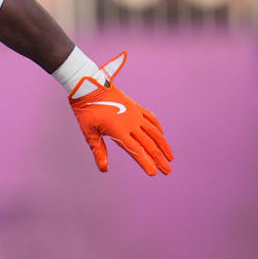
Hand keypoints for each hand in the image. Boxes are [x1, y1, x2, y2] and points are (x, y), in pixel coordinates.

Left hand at [69, 52, 173, 175]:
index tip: (154, 173)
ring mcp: (136, 114)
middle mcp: (131, 123)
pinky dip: (158, 129)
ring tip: (171, 157)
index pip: (136, 150)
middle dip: (159, 159)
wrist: (90, 86)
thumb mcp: (88, 132)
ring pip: (154, 132)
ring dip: (163, 145)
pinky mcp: (136, 107)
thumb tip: (104, 169)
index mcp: (119, 130)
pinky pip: (152, 119)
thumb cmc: (86, 110)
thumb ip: (98, 150)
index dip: (145, 163)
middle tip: (168, 171)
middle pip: (149, 144)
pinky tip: (162, 137)